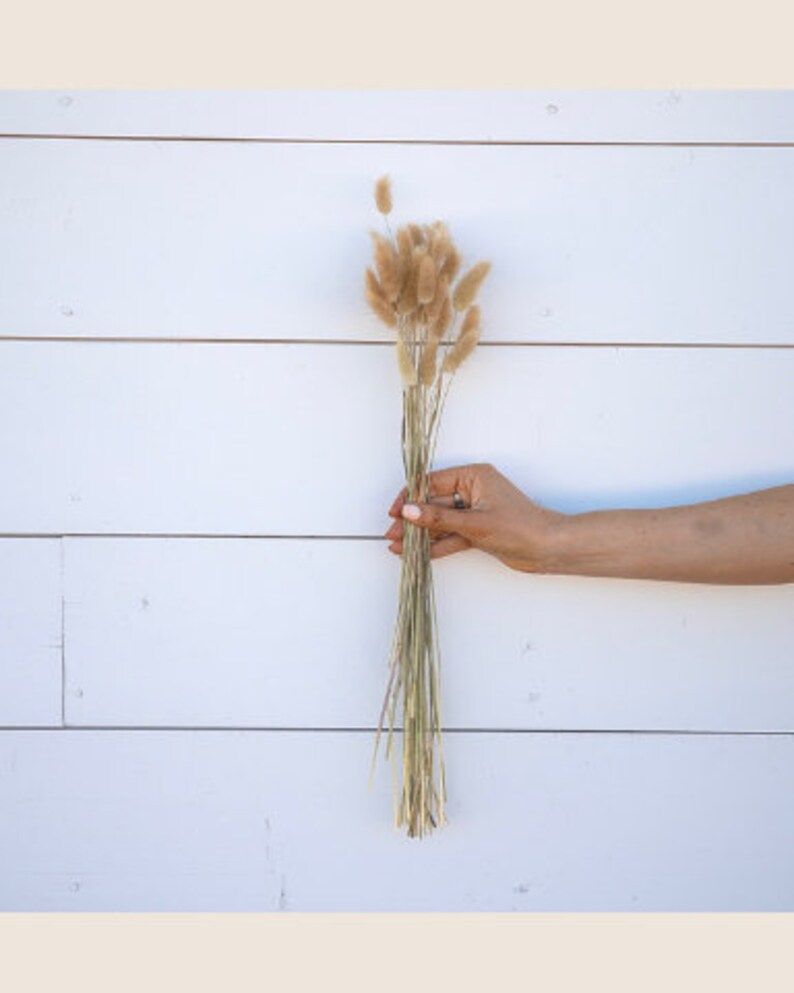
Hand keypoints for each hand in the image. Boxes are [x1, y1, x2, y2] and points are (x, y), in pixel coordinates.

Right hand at [384, 463, 564, 571]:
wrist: (549, 549)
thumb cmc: (521, 527)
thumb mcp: (474, 523)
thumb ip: (438, 519)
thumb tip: (408, 511)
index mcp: (474, 476)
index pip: (432, 482)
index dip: (410, 497)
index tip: (395, 513)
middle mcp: (473, 490)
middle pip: (433, 503)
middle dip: (412, 521)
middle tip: (393, 535)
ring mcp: (475, 511)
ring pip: (440, 522)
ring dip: (421, 535)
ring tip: (399, 548)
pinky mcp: (478, 530)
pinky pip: (451, 535)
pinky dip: (436, 544)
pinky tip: (418, 553)